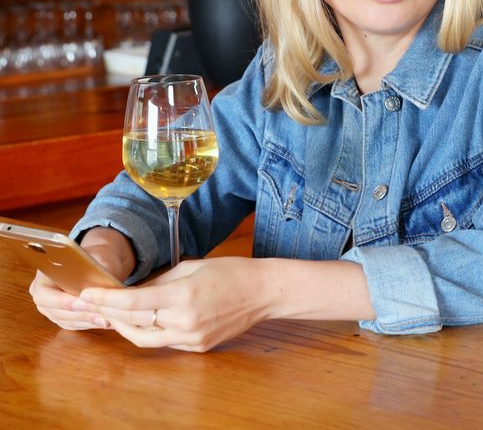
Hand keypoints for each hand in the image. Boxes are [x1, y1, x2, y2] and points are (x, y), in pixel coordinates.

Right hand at [28, 227, 133, 330]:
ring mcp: (50, 307)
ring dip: (87, 322)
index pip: (45, 295)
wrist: (100, 262)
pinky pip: (74, 324)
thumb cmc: (96, 258)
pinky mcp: (62, 316)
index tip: (83, 302)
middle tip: (100, 316)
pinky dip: (89, 324)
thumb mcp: (97, 258)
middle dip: (80, 314)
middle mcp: (43, 294)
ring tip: (107, 321)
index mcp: (42, 277)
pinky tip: (106, 322)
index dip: (63, 301)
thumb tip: (99, 282)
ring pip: (66, 320)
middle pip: (56, 312)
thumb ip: (94, 270)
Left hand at [74, 257, 269, 351]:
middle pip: (133, 322)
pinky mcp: (198, 346)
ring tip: (113, 315)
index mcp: (182, 296)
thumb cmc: (231, 272)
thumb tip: (132, 291)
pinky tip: (144, 321)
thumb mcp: (191, 267)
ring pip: (144, 339)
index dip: (105, 298)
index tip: (87, 293)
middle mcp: (184, 321)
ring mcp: (192, 338)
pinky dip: (149, 332)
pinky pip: (165, 342)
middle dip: (109, 312)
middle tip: (93, 303)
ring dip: (124, 327)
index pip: (132, 302)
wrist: (263, 292)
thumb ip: (159, 282)